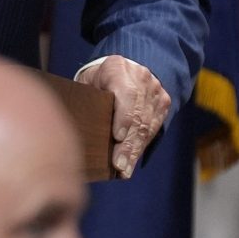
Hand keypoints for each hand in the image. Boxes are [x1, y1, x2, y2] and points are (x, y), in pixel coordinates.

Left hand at [75, 55, 170, 178]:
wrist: (124, 68)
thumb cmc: (96, 79)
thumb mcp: (87, 82)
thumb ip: (86, 99)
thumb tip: (75, 127)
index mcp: (118, 67)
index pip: (127, 94)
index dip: (123, 117)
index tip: (116, 137)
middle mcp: (141, 77)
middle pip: (137, 114)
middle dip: (127, 143)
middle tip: (118, 166)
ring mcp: (155, 89)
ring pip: (147, 124)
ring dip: (135, 150)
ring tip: (124, 170)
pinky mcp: (163, 101)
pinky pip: (154, 127)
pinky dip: (141, 146)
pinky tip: (132, 161)